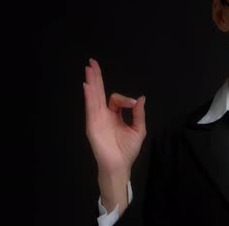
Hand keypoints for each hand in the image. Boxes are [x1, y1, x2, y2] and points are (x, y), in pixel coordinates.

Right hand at [83, 58, 145, 177]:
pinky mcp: (93, 125)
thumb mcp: (138, 129)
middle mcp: (103, 115)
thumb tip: (140, 98)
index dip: (125, 99)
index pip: (115, 99)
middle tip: (92, 62)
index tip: (133, 104)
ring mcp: (97, 119)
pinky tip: (88, 86)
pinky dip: (89, 96)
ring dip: (92, 82)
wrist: (119, 165)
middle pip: (99, 92)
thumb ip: (138, 114)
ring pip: (94, 96)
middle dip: (96, 77)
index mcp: (114, 115)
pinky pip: (91, 108)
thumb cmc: (127, 150)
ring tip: (89, 68)